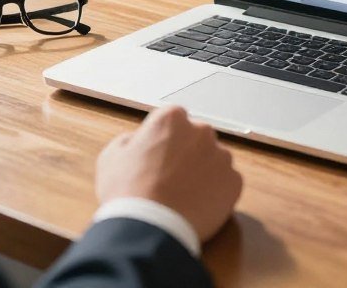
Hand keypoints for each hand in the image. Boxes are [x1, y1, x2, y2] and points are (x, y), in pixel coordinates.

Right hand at [95, 106, 241, 242]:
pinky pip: (226, 184)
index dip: (164, 142)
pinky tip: (196, 206)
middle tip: (170, 179)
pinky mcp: (234, 182)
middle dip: (187, 155)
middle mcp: (201, 130)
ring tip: (183, 196)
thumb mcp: (112, 156)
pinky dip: (216, 194)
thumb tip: (138, 142)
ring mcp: (221, 156)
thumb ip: (130, 140)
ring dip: (203, 173)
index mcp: (172, 118)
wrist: (148, 230)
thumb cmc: (127, 193)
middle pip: (196, 139)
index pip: (174, 122)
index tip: (157, 158)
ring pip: (214, 161)